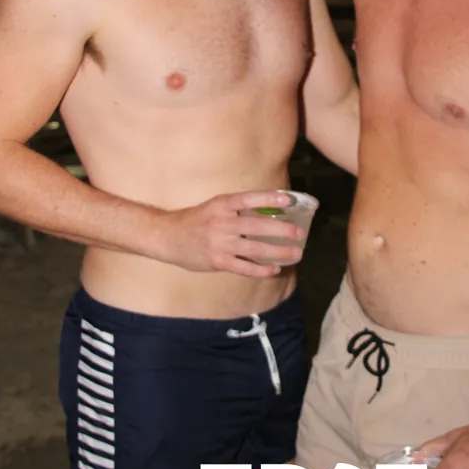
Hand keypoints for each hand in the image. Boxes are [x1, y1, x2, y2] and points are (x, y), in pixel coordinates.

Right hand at [162, 189, 306, 277]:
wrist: (168, 237)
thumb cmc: (197, 220)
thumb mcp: (216, 206)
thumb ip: (239, 208)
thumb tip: (271, 208)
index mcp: (222, 205)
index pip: (248, 199)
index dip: (268, 199)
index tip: (288, 201)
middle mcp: (221, 222)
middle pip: (256, 226)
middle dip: (281, 230)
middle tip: (300, 233)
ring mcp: (219, 243)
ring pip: (254, 249)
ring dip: (277, 252)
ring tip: (295, 253)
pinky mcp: (217, 261)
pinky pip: (243, 267)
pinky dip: (261, 270)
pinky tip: (275, 269)